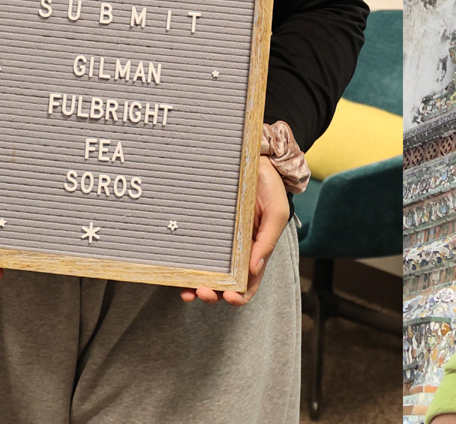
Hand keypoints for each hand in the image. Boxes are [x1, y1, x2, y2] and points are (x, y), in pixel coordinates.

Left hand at [181, 155, 288, 304]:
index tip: (230, 297)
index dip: (239, 296)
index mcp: (256, 250)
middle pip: (225, 283)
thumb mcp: (277, 212)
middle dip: (214, 294)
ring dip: (197, 288)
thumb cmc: (269, 186)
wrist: (254, 159)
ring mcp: (219, 242)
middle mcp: (236, 251)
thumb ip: (267, 241)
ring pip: (207, 274)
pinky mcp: (204, 231)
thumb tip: (253, 270)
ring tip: (188, 291)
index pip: (249, 282)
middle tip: (204, 292)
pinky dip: (186, 268)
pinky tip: (178, 273)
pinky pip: (193, 253)